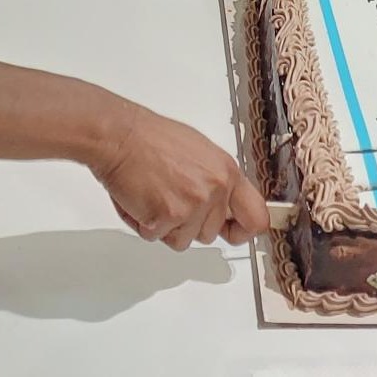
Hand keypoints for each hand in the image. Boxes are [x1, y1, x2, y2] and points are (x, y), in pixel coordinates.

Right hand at [91, 100, 268, 251]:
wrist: (120, 136)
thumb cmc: (151, 139)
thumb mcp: (199, 152)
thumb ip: (215, 180)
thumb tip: (222, 204)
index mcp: (226, 171)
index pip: (256, 217)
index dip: (243, 232)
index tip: (232, 232)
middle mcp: (215, 189)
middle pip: (210, 233)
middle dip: (189, 224)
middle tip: (170, 197)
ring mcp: (193, 205)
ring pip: (184, 240)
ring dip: (166, 226)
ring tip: (154, 194)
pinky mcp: (168, 218)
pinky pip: (158, 238)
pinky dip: (145, 225)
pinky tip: (141, 198)